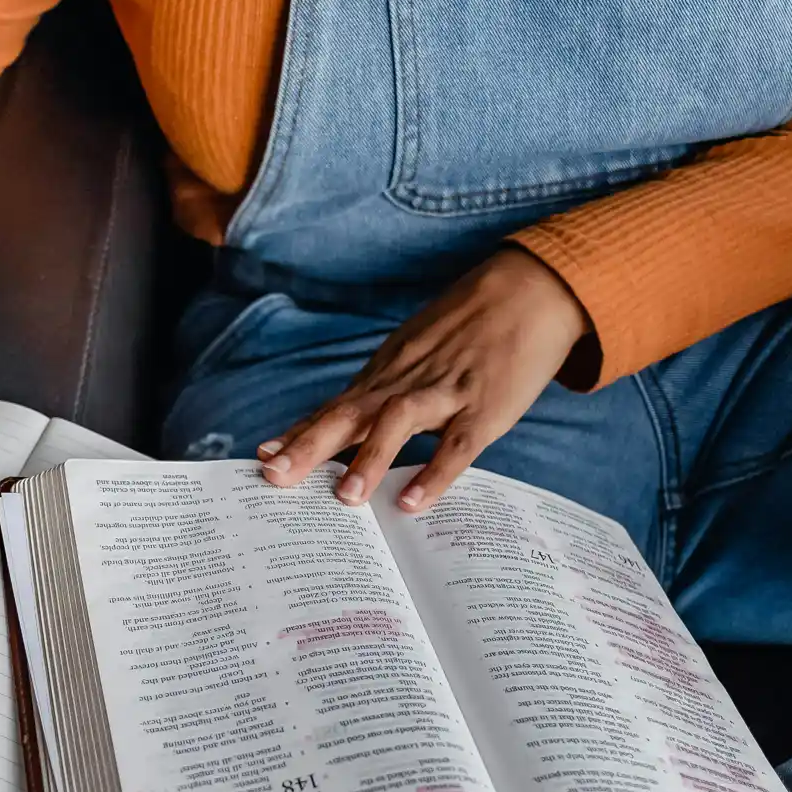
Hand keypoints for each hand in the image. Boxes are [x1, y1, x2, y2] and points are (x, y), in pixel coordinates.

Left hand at [256, 248, 591, 509]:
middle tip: (274, 478)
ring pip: (398, 423)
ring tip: (345, 498)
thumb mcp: (416, 353)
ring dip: (370, 458)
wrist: (529, 289)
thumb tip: (346, 427)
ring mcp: (445, 392)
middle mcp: (406, 381)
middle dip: (309, 446)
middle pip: (350, 413)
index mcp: (387, 373)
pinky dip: (434, 473)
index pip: (335, 406)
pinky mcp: (485, 407)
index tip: (262, 457)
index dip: (299, 431)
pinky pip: (457, 444)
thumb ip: (383, 391)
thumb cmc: (466, 329)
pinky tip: (413, 502)